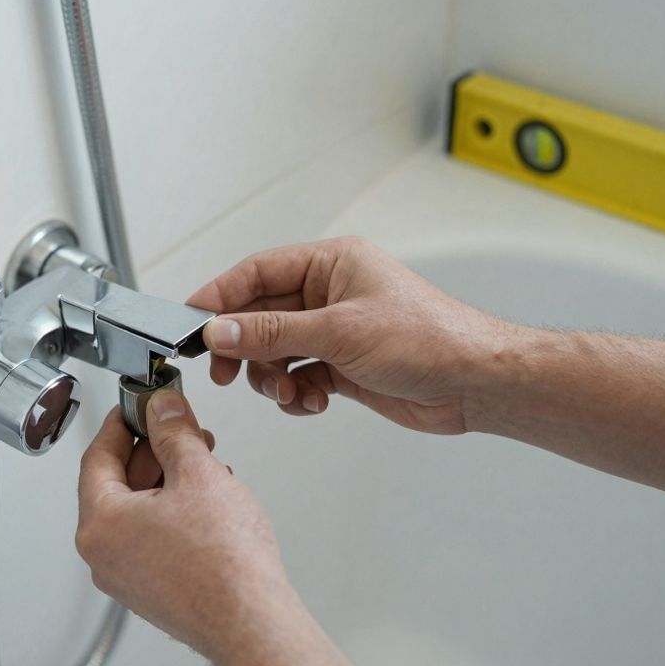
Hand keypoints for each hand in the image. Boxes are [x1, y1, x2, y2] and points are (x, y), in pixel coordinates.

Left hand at [75, 393, 295, 658]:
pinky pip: (153, 540)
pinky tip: (208, 502)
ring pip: (139, 513)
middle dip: (154, 452)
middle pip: (118, 485)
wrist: (252, 622)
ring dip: (170, 482)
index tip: (139, 406)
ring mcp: (128, 579)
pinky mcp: (154, 593)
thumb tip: (163, 410)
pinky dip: (175, 513)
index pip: (97, 457)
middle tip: (181, 429)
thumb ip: (175, 433)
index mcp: (100, 524)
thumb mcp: (198, 473)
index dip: (122, 423)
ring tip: (206, 464)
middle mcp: (104, 556)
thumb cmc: (224, 562)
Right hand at [186, 236, 507, 433]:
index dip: (220, 297)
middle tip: (224, 372)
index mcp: (332, 264)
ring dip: (273, 378)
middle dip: (244, 348)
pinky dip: (297, 394)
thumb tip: (221, 331)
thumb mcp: (339, 332)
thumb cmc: (429, 339)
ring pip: (275, 352)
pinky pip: (297, 377)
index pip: (257, 272)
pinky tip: (314, 401)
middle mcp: (330, 293)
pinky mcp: (342, 366)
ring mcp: (335, 331)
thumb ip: (272, 333)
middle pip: (260, 316)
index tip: (191, 323)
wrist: (473, 384)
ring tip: (288, 393)